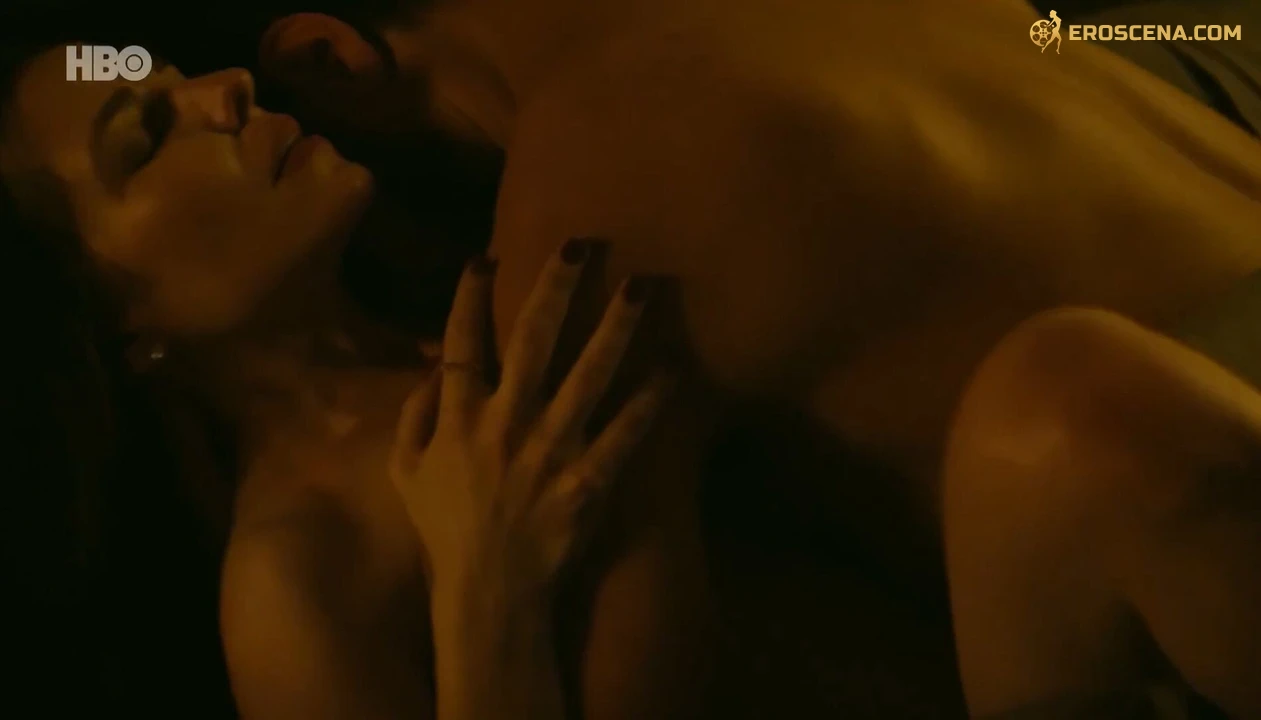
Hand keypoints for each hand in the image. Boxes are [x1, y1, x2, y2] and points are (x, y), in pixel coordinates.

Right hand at [389, 241, 669, 601]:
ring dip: (615, 328)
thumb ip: (412, 417)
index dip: (470, 297)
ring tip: (642, 287)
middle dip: (556, 288)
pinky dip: (648, 403)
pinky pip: (623, 435)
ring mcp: (549, 452)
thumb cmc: (445, 531)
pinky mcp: (586, 483)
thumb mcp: (405, 474)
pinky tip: (673, 369)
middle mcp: (504, 425)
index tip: (486, 256)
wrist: (487, 594)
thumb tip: (431, 367)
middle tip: (584, 244)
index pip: (461, 344)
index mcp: (458, 419)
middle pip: (531, 342)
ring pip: (586, 376)